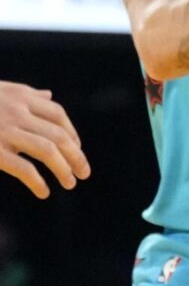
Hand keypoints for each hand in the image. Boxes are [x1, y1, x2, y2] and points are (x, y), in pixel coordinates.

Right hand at [0, 81, 89, 198]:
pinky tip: (43, 191)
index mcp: (20, 95)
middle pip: (59, 135)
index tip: (76, 148)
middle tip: (84, 173)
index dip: (71, 133)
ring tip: (70, 183)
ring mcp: (4, 129)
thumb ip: (25, 94)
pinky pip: (23, 167)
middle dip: (76, 156)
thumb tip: (48, 96)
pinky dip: (38, 181)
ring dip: (64, 169)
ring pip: (48, 151)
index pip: (58, 115)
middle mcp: (16, 110)